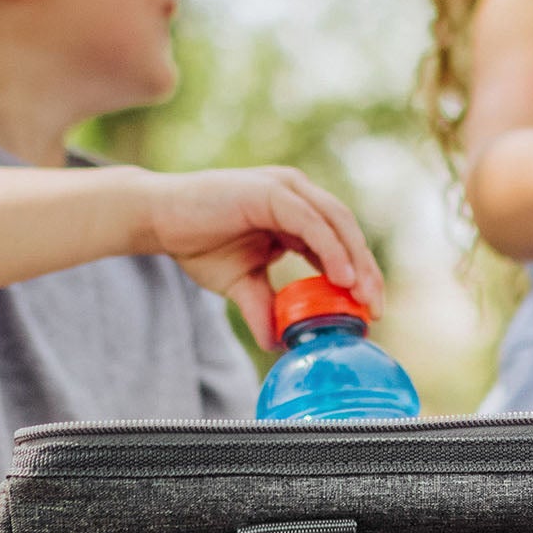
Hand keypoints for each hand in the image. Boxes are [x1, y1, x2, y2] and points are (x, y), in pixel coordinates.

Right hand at [134, 167, 382, 346]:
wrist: (157, 219)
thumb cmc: (196, 242)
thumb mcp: (240, 283)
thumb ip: (263, 307)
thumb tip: (277, 343)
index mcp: (294, 211)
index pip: (339, 240)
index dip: (359, 273)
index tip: (369, 309)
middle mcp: (296, 194)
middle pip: (346, 230)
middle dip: (366, 270)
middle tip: (375, 308)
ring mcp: (285, 188)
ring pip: (335, 222)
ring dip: (355, 261)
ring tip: (363, 296)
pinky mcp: (271, 191)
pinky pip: (311, 222)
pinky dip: (331, 249)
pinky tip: (341, 277)